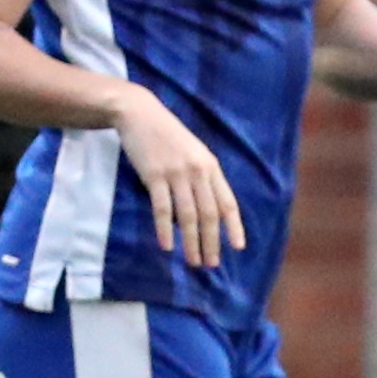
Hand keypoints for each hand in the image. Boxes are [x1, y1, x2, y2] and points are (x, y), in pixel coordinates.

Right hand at [115, 87, 244, 268]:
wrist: (139, 113)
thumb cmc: (165, 135)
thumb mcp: (192, 152)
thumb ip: (200, 176)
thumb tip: (204, 207)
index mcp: (210, 166)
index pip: (227, 202)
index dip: (234, 227)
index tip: (237, 248)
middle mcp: (198, 172)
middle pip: (209, 214)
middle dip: (211, 241)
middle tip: (210, 264)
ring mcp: (176, 174)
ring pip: (188, 215)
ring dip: (191, 242)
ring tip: (192, 261)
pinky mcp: (154, 176)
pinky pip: (162, 208)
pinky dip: (165, 229)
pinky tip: (167, 245)